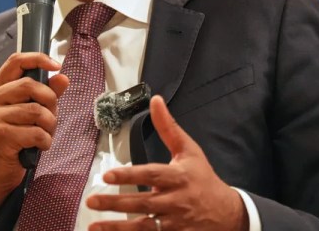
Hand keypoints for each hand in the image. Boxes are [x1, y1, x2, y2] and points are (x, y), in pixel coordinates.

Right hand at [0, 52, 68, 221]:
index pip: (15, 61)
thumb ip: (45, 94)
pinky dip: (45, 140)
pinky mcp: (0, 135)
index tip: (56, 65)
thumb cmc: (13, 139)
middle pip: (29, 85)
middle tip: (51, 116)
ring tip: (45, 134)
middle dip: (49, 100)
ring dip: (49, 125)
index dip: (38, 59)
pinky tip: (39, 146)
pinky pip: (35, 132)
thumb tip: (62, 77)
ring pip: (36, 110)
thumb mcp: (29, 113)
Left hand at [86, 95, 247, 230]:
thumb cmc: (203, 178)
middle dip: (116, 203)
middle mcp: (175, 201)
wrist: (227, 213)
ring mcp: (174, 223)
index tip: (107, 175)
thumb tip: (155, 100)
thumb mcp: (189, 150)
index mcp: (178, 177)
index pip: (151, 174)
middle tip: (92, 200)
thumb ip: (168, 127)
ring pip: (143, 228)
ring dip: (117, 228)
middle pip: (143, 203)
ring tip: (94, 226)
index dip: (129, 175)